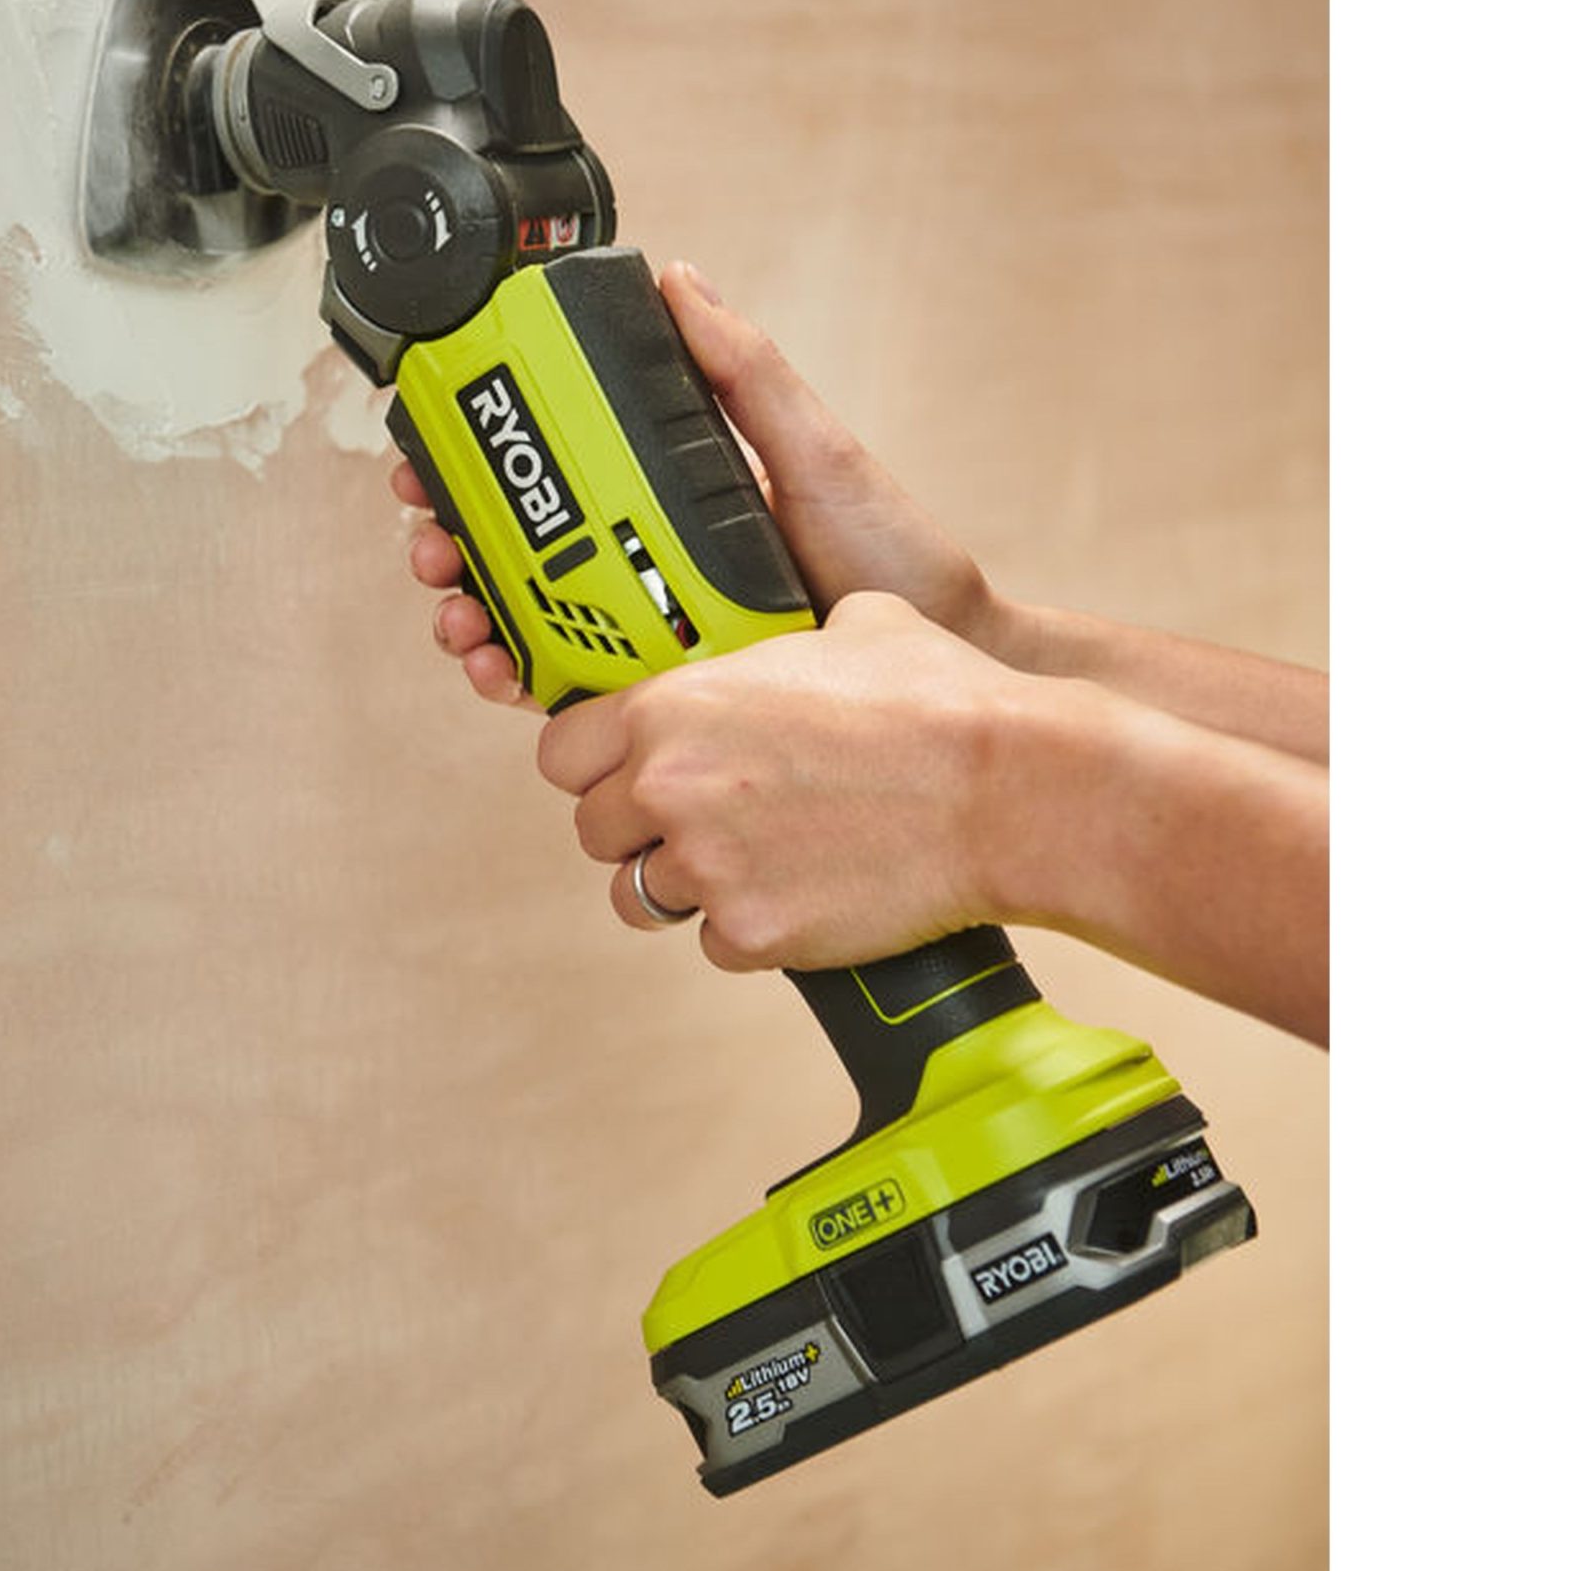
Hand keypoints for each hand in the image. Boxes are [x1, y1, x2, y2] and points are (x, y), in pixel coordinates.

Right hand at [393, 262, 999, 706]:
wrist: (941, 672)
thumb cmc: (891, 560)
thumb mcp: (814, 448)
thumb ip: (744, 373)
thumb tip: (679, 281)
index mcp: (665, 493)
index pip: (550, 470)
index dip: (477, 462)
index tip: (435, 456)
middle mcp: (643, 558)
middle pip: (514, 546)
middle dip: (450, 542)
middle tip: (432, 543)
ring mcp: (646, 629)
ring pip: (524, 617)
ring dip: (468, 612)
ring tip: (460, 616)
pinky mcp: (658, 697)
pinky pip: (567, 690)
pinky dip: (514, 678)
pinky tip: (498, 670)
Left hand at [532, 589, 1027, 971]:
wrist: (1011, 789)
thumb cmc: (940, 700)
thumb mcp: (852, 625)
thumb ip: (782, 640)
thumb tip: (800, 633)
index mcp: (672, 707)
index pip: (560, 752)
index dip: (595, 762)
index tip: (626, 768)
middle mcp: (670, 787)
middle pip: (592, 831)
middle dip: (637, 828)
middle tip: (700, 819)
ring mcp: (708, 868)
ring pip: (641, 898)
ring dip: (683, 885)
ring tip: (746, 864)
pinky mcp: (753, 934)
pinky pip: (715, 945)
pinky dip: (749, 931)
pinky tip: (802, 896)